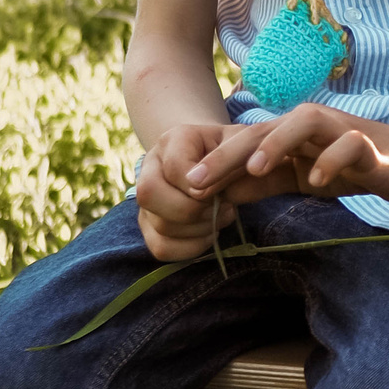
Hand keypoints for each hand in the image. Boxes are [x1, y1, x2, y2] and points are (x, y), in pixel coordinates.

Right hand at [137, 122, 251, 261]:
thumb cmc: (235, 150)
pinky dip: (190, 248)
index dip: (199, 186)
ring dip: (197, 229)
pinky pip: (161, 248)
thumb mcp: (242, 143)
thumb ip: (227, 159)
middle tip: (221, 207)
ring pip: (157, 224)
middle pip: (148, 194)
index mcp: (172, 140)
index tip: (222, 190)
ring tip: (219, 216)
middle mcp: (150, 165)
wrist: (222, 159)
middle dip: (191, 209)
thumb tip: (199, 191)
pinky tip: (209, 233)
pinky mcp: (150, 224)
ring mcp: (146, 198)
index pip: (174, 167)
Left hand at [200, 104, 388, 203]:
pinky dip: (332, 160)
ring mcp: (343, 131)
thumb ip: (265, 180)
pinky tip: (317, 181)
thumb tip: (219, 192)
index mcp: (293, 135)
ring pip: (305, 122)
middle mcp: (313, 126)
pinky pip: (351, 145)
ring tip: (254, 169)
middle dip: (230, 152)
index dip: (216, 162)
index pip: (247, 142)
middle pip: (266, 127)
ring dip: (277, 143)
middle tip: (199, 180)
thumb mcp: (302, 176)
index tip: (186, 187)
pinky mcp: (372, 146)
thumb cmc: (355, 166)